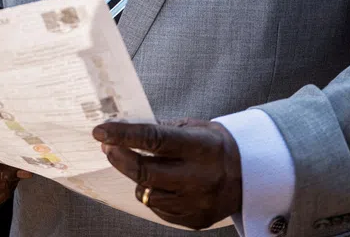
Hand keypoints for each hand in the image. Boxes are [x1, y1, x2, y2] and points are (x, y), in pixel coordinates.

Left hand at [93, 119, 241, 230]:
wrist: (249, 176)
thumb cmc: (216, 147)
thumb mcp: (195, 128)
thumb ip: (162, 131)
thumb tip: (124, 130)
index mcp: (201, 148)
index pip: (155, 140)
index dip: (124, 135)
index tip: (100, 131)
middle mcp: (199, 178)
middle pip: (145, 172)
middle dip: (120, 158)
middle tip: (108, 146)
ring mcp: (196, 202)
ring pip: (148, 193)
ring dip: (137, 178)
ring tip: (144, 164)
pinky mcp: (193, 220)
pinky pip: (159, 209)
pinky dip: (154, 194)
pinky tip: (163, 182)